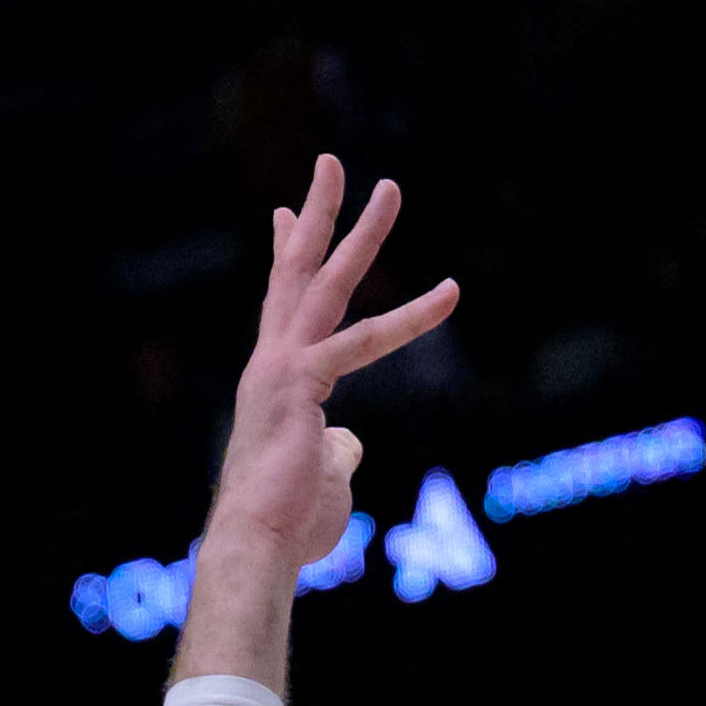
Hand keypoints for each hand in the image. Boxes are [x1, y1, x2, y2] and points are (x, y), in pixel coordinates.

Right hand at [207, 156, 457, 580]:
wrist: (257, 544)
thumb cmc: (286, 519)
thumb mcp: (322, 472)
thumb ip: (335, 447)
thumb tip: (350, 441)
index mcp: (275, 374)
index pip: (282, 300)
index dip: (289, 251)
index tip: (290, 212)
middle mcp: (271, 359)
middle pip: (295, 270)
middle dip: (318, 214)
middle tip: (333, 162)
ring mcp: (282, 366)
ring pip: (324, 283)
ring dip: (361, 232)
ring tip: (388, 186)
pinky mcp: (302, 386)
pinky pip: (363, 341)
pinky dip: (411, 318)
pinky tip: (449, 293)